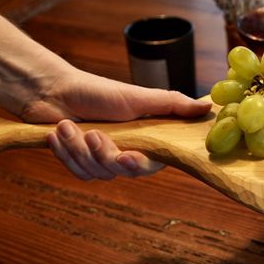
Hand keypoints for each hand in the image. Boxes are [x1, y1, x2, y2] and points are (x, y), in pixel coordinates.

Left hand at [21, 69, 210, 179]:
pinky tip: (58, 133)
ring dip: (78, 148)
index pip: (150, 164)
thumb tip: (209, 107)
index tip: (126, 156)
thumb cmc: (97, 91)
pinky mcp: (79, 164)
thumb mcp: (139, 96)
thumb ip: (173, 105)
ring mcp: (101, 160)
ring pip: (95, 173)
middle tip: (93, 133)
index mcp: (143, 139)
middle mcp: (125, 152)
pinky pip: (77, 173)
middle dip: (101, 153)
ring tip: (67, 125)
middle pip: (119, 171)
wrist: (53, 91)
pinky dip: (65, 152)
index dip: (138, 165)